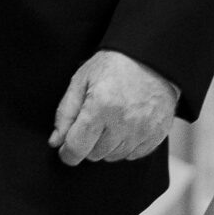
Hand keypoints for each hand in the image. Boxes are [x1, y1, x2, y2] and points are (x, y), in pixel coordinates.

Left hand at [50, 51, 178, 165]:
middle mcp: (123, 122)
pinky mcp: (157, 134)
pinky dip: (127, 144)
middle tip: (95, 119)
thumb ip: (65, 112)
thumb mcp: (82, 80)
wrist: (151, 58)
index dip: (67, 151)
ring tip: (113, 118)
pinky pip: (133, 154)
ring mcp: (143, 130)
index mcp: (101, 106)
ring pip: (113, 156)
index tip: (67, 147)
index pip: (77, 148)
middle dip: (89, 141)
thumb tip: (57, 141)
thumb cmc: (116, 64)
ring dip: (108, 143)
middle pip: (95, 154)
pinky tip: (127, 124)